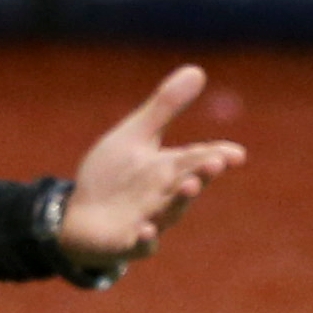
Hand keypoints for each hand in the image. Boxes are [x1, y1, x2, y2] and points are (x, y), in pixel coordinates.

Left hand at [59, 65, 247, 270]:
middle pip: (187, 183)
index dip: (217, 155)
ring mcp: (149, 220)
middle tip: (215, 162)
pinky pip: (139, 243)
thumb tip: (197, 69)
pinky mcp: (127, 242)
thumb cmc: (112, 177)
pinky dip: (145, 238)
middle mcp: (164, 195)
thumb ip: (164, 108)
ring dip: (180, 199)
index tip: (235, 153)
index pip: (198, 158)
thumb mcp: (134, 136)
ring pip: (169, 211)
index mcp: (170, 168)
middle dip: (202, 173)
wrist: (77, 216)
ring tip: (190, 185)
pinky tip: (146, 230)